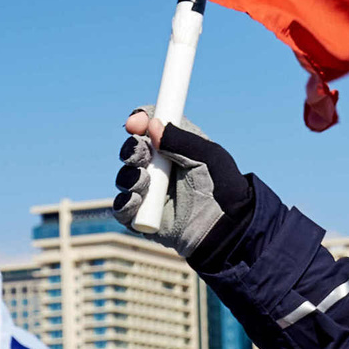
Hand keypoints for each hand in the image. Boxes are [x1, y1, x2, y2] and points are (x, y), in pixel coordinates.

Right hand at [114, 109, 252, 259]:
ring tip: (145, 182)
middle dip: (131, 150)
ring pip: (124, 178)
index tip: (135, 123)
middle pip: (131, 150)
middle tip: (141, 155)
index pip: (148, 128)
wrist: (226, 226)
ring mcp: (148, 192)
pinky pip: (122, 207)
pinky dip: (125, 202)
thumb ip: (181, 140)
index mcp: (173, 147)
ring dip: (130, 177)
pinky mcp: (142, 217)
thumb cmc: (224, 188)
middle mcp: (158, 167)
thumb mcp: (208, 157)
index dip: (139, 122)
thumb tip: (153, 125)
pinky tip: (137, 200)